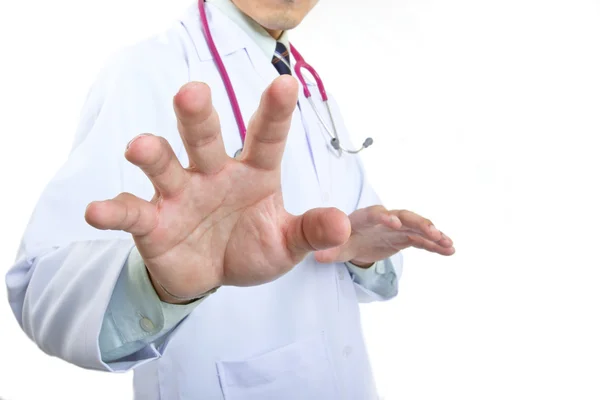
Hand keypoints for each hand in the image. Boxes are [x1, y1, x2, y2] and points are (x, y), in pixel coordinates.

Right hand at [85, 76, 350, 302]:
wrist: (210, 275)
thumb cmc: (250, 247)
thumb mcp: (286, 244)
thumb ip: (310, 231)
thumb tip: (341, 224)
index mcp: (253, 173)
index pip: (266, 138)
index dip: (274, 112)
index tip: (285, 84)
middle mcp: (213, 174)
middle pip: (204, 138)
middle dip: (197, 116)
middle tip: (193, 91)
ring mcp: (179, 194)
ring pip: (164, 166)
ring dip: (152, 154)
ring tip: (141, 148)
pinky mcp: (151, 221)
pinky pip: (131, 212)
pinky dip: (113, 211)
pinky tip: (97, 211)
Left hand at [314, 206, 453, 266]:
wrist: (346, 242)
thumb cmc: (337, 241)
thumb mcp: (329, 246)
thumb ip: (326, 247)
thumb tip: (320, 255)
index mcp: (362, 219)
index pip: (374, 215)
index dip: (384, 217)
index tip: (395, 223)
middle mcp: (383, 219)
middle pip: (403, 216)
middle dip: (417, 223)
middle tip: (432, 233)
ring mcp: (396, 228)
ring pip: (417, 227)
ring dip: (433, 234)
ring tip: (449, 244)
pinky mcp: (403, 238)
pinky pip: (421, 240)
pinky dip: (435, 244)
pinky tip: (449, 250)